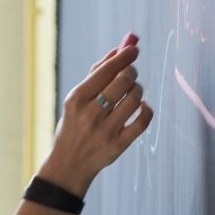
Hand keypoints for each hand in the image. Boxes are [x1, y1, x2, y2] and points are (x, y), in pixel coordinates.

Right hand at [38, 42, 153, 197]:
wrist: (68, 165)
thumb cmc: (73, 127)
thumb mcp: (75, 102)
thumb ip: (95, 75)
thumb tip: (118, 50)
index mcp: (76, 100)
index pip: (106, 70)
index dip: (125, 56)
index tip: (134, 49)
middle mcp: (90, 114)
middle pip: (124, 81)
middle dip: (132, 72)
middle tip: (131, 74)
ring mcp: (105, 131)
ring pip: (135, 98)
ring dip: (138, 90)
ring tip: (133, 92)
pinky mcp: (118, 145)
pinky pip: (143, 120)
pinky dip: (146, 109)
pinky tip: (141, 107)